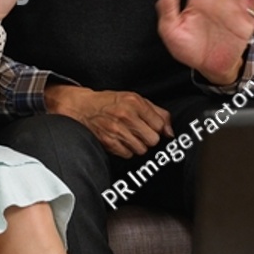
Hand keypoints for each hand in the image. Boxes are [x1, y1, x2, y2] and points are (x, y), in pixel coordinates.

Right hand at [46, 84, 172, 157]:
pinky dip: (126, 150)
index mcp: (135, 102)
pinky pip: (128, 154)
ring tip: (128, 134)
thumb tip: (170, 132)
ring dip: (137, 144)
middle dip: (148, 137)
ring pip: (142, 149)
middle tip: (139, 131)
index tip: (149, 125)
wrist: (83, 108)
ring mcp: (117, 130)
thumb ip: (157, 112)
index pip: (159, 125)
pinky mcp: (109, 142)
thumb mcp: (135, 99)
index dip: (156, 127)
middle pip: (153, 140)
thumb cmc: (110, 103)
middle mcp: (126, 116)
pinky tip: (120, 139)